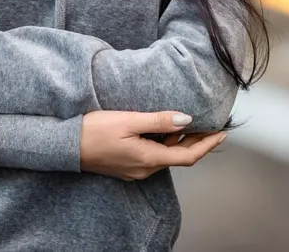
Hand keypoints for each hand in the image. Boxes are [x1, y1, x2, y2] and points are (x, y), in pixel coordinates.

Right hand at [80, 111, 226, 180]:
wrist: (65, 146)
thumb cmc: (93, 130)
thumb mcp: (128, 120)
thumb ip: (158, 120)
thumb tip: (187, 119)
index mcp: (149, 159)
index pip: (188, 156)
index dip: (208, 145)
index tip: (222, 133)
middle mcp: (145, 169)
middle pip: (179, 156)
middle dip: (197, 141)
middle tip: (211, 124)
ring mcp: (135, 169)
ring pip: (166, 155)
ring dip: (180, 141)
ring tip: (191, 122)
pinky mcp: (127, 165)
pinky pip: (153, 155)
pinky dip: (165, 143)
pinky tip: (164, 129)